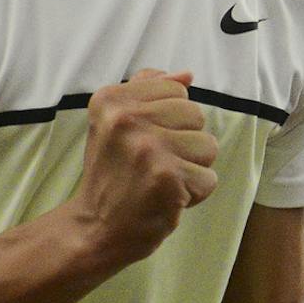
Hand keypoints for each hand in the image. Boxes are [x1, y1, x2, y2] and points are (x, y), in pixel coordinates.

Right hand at [69, 69, 217, 270]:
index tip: (142, 141)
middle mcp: (126, 118)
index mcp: (112, 99)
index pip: (176, 89)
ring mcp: (147, 147)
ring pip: (208, 145)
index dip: (169, 119)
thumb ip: (149, 92)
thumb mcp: (115, 123)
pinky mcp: (167, 176)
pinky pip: (208, 178)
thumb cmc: (112, 174)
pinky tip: (167, 198)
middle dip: (184, 142)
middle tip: (152, 164)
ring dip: (191, 168)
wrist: (95, 228)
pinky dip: (194, 194)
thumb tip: (188, 74)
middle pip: (196, 114)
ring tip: (161, 180)